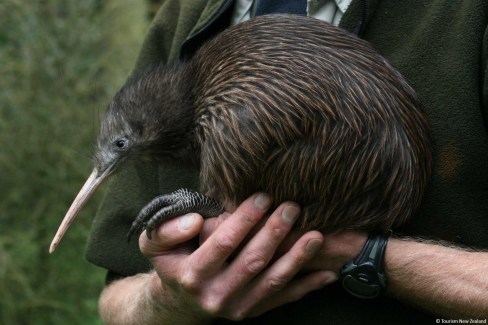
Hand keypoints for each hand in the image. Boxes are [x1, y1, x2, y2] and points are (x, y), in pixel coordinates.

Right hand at [139, 193, 337, 320]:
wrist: (179, 301)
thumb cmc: (171, 261)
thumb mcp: (153, 244)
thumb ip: (166, 230)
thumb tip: (195, 221)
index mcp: (192, 274)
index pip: (223, 243)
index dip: (244, 219)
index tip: (262, 196)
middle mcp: (216, 295)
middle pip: (252, 261)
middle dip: (275, 232)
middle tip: (293, 207)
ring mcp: (237, 307)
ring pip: (272, 282)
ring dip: (297, 258)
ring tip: (316, 235)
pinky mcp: (253, 312)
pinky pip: (283, 299)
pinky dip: (307, 287)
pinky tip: (328, 273)